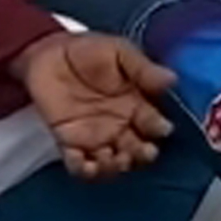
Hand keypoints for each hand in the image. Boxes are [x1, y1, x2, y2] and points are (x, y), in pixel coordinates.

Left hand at [14, 32, 176, 180]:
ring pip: (113, 163)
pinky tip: (87, 165)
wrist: (49, 52)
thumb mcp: (119, 52)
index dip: (159, 129)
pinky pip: (80, 165)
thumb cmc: (88, 50)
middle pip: (138, 150)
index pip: (154, 124)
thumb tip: (172, 80)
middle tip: (143, 150)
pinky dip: (85, 171)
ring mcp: (95, 137)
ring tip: (114, 158)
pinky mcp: (70, 143)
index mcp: (136, 105)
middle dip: (143, 155)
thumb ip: (143, 68)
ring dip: (116, 167)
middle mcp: (120, 125)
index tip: (161, 128)